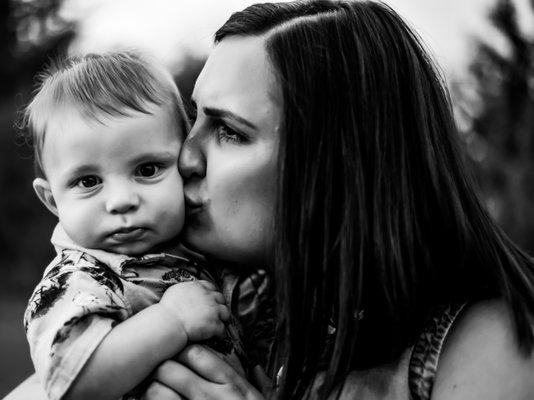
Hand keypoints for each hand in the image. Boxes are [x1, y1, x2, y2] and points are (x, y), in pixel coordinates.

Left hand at [143, 345, 264, 399]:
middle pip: (170, 368)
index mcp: (231, 384)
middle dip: (163, 368)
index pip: (196, 353)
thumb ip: (262, 384)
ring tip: (158, 390)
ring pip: (157, 390)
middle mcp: (210, 396)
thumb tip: (257, 370)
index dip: (183, 351)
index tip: (181, 355)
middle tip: (164, 372)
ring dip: (154, 389)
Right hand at [159, 280, 229, 340]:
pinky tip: (216, 336)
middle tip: (215, 312)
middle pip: (221, 298)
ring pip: (226, 313)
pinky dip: (220, 333)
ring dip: (222, 318)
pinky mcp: (215, 325)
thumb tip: (188, 290)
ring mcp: (213, 311)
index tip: (209, 299)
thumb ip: (186, 289)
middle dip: (219, 304)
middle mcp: (208, 297)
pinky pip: (222, 329)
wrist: (168, 323)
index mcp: (199, 287)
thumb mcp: (175, 291)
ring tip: (218, 323)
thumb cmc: (167, 309)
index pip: (211, 287)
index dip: (211, 294)